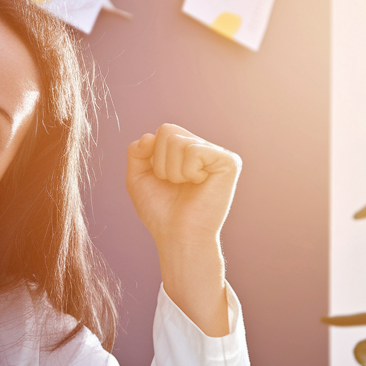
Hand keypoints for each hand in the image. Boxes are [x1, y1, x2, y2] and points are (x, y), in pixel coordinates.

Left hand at [126, 125, 240, 336]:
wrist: (177, 235)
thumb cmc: (161, 211)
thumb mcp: (138, 178)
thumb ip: (137, 152)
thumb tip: (149, 136)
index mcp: (185, 150)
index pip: (162, 131)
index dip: (153, 155)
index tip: (162, 179)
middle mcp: (203, 148)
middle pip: (168, 130)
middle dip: (161, 163)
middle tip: (175, 184)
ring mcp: (217, 154)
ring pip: (178, 141)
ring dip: (173, 171)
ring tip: (186, 186)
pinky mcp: (229, 162)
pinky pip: (194, 150)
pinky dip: (188, 172)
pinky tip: (199, 184)